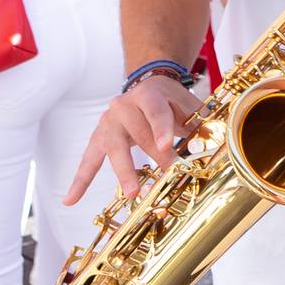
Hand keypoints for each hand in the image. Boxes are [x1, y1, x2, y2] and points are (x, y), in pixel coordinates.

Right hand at [64, 74, 201, 205]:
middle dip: (153, 156)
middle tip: (166, 176)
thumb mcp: (187, 105)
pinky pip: (88, 160)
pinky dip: (80, 180)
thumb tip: (214, 144)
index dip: (160, 127)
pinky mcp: (98, 139)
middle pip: (137, 133)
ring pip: (112, 148)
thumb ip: (200, 122)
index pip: (154, 111)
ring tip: (132, 193)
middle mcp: (123, 106)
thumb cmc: (170, 100)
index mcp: (147, 94)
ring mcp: (108, 123)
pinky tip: (70, 199)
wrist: (147, 85)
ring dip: (124, 172)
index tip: (166, 144)